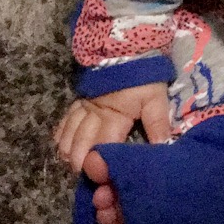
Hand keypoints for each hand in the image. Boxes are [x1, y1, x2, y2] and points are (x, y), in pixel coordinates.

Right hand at [54, 82, 170, 173]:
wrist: (126, 46)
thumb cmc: (142, 74)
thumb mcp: (155, 97)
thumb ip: (157, 123)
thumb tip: (163, 148)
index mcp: (113, 116)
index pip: (103, 146)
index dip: (100, 162)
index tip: (99, 178)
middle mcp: (93, 114)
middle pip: (81, 143)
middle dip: (79, 162)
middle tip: (82, 177)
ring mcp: (83, 106)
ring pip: (69, 133)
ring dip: (68, 151)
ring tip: (70, 166)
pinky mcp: (79, 99)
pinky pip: (64, 120)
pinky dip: (61, 135)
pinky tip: (60, 147)